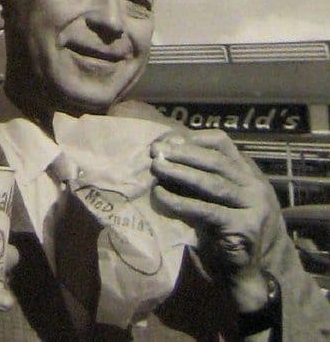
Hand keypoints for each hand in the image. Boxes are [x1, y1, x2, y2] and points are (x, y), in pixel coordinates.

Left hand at [150, 130, 281, 311]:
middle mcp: (254, 185)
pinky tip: (161, 195)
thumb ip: (199, 177)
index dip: (193, 139)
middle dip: (183, 153)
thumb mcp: (215, 198)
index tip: (166, 140)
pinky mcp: (243, 227)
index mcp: (247, 172)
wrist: (248, 270)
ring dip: (180, 172)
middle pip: (216, 160)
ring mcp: (253, 206)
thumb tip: (162, 154)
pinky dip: (180, 202)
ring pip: (213, 183)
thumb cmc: (224, 229)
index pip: (222, 143)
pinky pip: (206, 210)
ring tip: (156, 167)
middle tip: (156, 151)